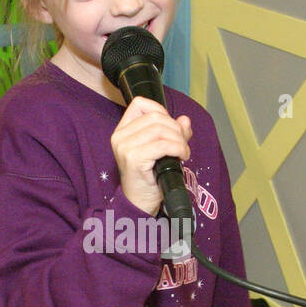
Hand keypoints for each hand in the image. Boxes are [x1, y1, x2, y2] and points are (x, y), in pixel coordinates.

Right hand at [111, 96, 191, 216]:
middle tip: (182, 144)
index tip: (171, 127)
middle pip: (155, 117)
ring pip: (160, 129)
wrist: (139, 202)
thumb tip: (185, 120)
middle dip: (175, 128)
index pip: (140, 104)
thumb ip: (173, 132)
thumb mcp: (161, 150)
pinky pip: (163, 145)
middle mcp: (120, 136)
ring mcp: (125, 147)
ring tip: (183, 152)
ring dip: (179, 140)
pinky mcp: (133, 158)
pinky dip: (178, 148)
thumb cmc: (149, 177)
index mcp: (122, 130)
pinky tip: (182, 156)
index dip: (161, 111)